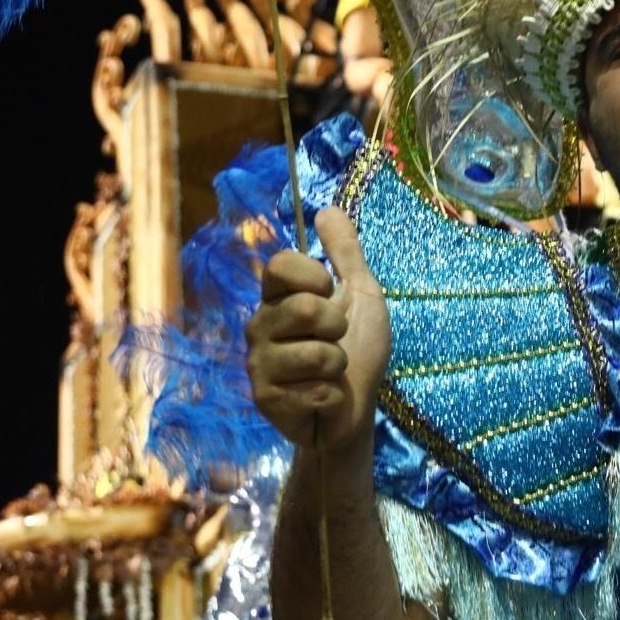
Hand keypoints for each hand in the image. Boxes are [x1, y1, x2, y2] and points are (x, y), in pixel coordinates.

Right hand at [244, 207, 391, 452]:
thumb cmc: (359, 352)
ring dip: (337, 365)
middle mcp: (259, 325)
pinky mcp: (264, 399)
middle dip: (338, 326)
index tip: (330, 293)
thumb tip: (328, 208)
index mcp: (277, 297)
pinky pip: (311, 388)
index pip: (280, 265)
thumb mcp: (362, 295)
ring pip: (312, 353)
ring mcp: (258, 363)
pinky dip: (330, 394)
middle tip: (337, 340)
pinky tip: (322, 397)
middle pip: (303, 308)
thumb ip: (346, 254)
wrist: (355, 411)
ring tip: (331, 372)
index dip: (314, 278)